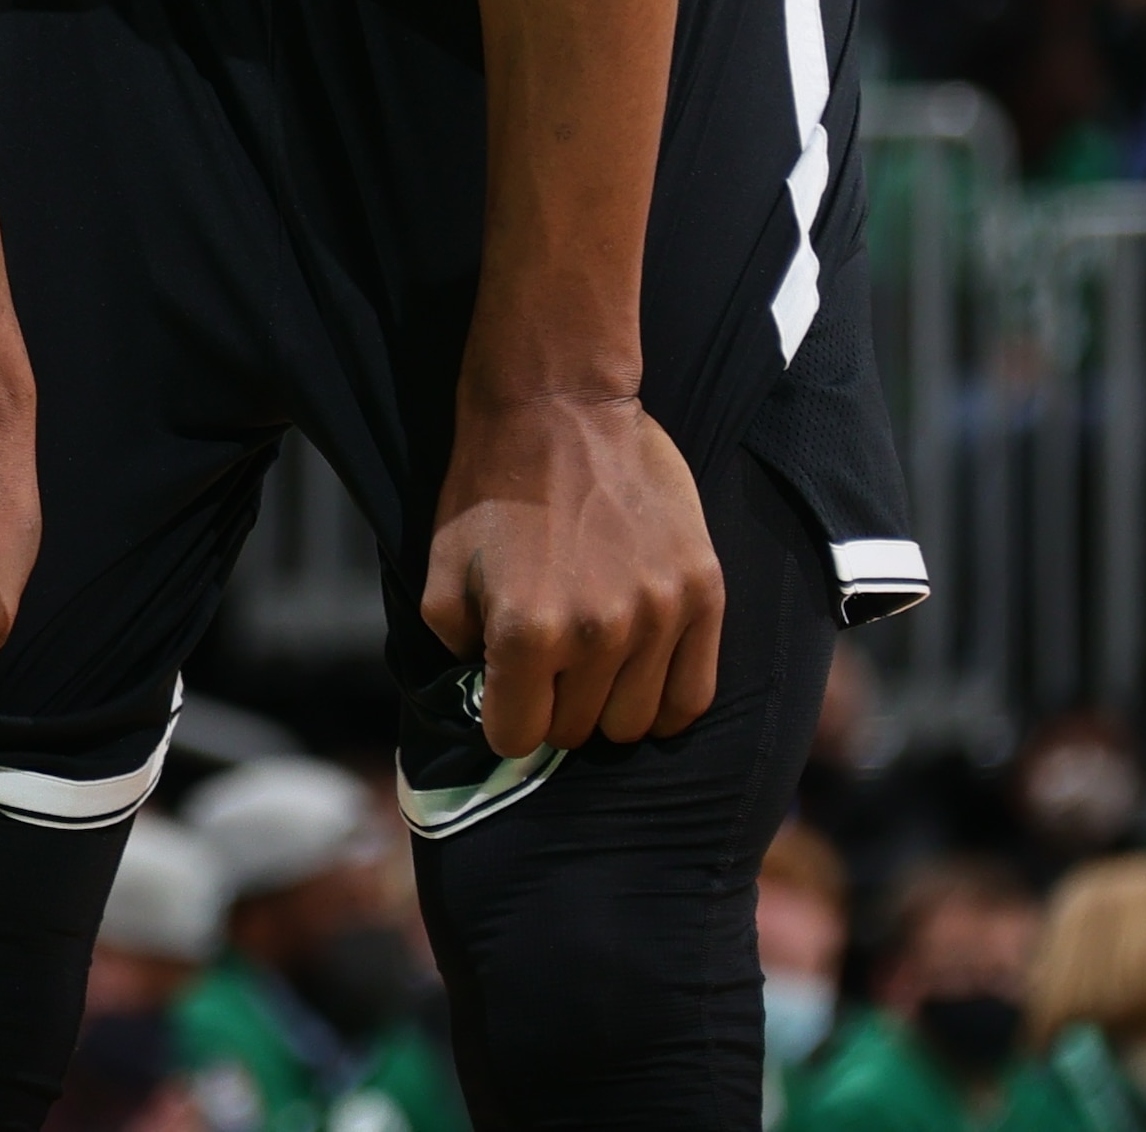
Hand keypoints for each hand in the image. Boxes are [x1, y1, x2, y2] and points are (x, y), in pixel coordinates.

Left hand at [419, 390, 721, 755]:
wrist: (558, 409)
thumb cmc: (489, 491)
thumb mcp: (441, 573)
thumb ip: (459, 651)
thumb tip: (490, 699)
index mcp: (527, 633)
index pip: (519, 736)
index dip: (507, 722)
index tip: (508, 700)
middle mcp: (598, 633)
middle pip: (579, 731)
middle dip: (555, 710)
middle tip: (549, 671)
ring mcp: (659, 614)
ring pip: (636, 722)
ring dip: (608, 704)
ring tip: (594, 665)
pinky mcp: (704, 592)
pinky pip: (694, 694)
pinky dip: (665, 701)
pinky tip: (642, 677)